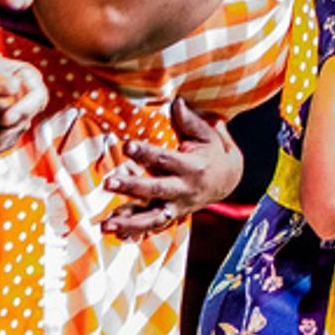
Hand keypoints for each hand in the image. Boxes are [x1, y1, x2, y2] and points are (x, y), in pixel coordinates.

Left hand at [100, 97, 242, 240]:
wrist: (229, 180)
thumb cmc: (214, 152)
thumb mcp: (208, 134)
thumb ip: (190, 120)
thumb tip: (175, 101)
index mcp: (193, 166)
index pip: (165, 159)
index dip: (146, 153)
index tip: (127, 145)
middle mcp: (184, 189)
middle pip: (155, 189)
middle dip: (131, 187)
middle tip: (108, 182)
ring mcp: (178, 206)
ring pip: (152, 218)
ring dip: (128, 222)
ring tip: (105, 224)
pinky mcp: (172, 216)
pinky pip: (151, 228)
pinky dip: (134, 232)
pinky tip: (115, 233)